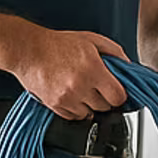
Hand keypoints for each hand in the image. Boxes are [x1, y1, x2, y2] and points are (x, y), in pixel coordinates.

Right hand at [13, 29, 128, 119]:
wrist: (28, 50)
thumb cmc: (59, 44)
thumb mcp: (93, 40)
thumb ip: (115, 53)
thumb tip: (129, 67)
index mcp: (93, 69)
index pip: (118, 96)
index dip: (120, 94)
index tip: (117, 90)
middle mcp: (80, 86)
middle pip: (106, 106)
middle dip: (106, 98)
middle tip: (99, 87)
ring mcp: (66, 98)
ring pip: (90, 114)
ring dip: (91, 105)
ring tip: (84, 90)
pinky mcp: (54, 105)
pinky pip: (74, 117)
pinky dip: (77, 110)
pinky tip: (74, 95)